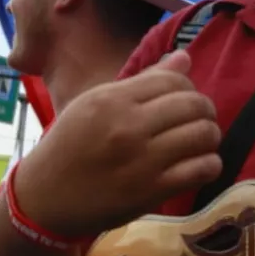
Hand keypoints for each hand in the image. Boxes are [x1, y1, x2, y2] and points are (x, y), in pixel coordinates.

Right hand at [14, 50, 221, 238]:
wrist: (44, 197)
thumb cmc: (69, 145)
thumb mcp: (95, 103)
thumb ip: (143, 81)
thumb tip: (184, 58)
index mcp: (113, 99)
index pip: (172, 80)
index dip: (188, 87)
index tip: (184, 99)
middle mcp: (129, 126)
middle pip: (193, 104)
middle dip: (205, 110)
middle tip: (200, 119)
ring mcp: (142, 160)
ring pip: (202, 135)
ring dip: (210, 136)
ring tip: (201, 141)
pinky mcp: (152, 191)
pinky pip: (200, 170)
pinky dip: (209, 164)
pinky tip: (200, 164)